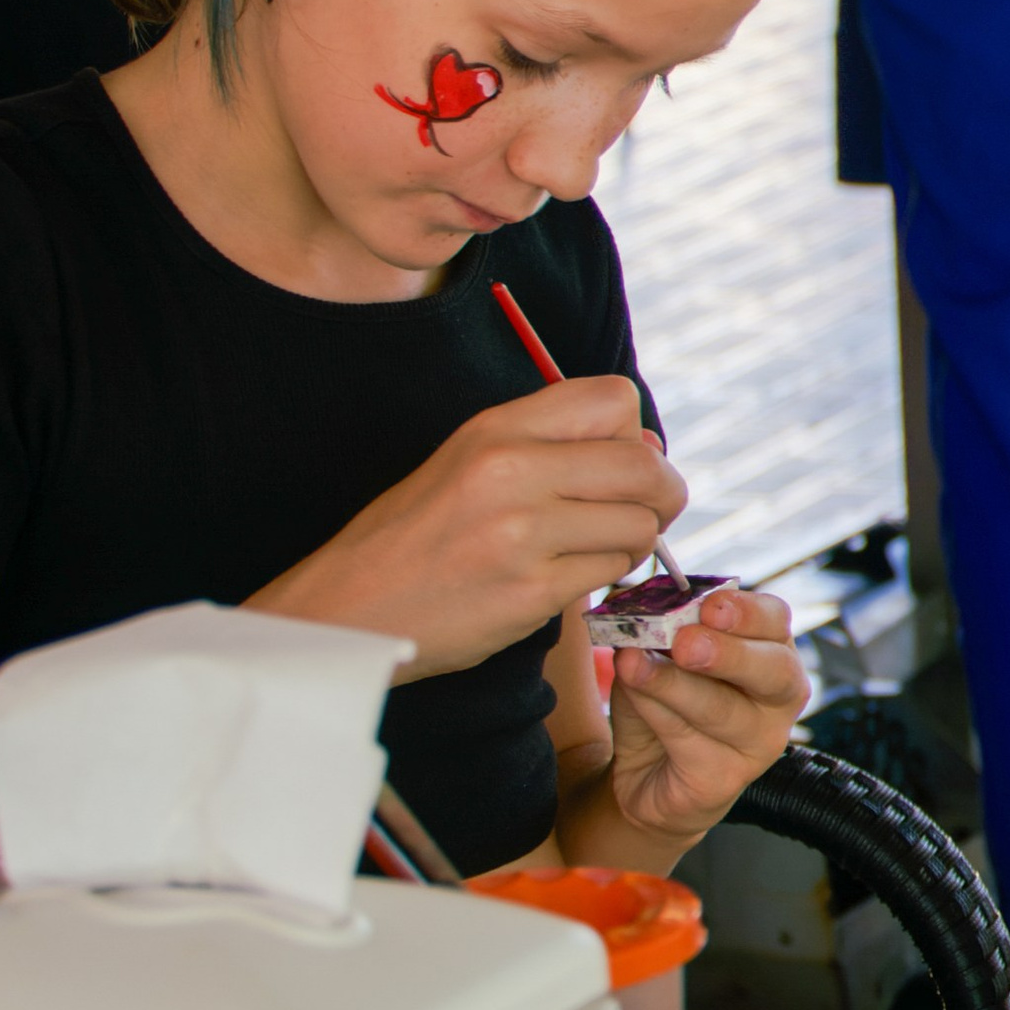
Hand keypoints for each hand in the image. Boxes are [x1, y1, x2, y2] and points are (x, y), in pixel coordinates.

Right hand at [250, 377, 683, 679]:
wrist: (347, 610)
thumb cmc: (417, 535)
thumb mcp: (471, 461)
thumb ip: (554, 445)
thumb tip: (651, 445)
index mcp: (497, 428)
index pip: (614, 399)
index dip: (635, 434)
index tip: (620, 464)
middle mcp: (511, 471)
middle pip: (644, 464)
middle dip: (662, 493)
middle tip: (646, 514)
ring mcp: (521, 533)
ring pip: (637, 524)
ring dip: (633, 541)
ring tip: (596, 549)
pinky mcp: (529, 592)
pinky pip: (609, 573)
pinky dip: (605, 577)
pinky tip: (571, 577)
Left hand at [599, 586, 811, 851]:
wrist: (646, 774)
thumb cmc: (663, 701)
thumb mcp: (653, 653)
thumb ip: (649, 625)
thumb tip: (623, 595)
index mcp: (770, 649)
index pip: (775, 620)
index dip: (747, 611)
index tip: (710, 604)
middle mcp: (778, 697)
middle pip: (773, 670)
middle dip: (728, 653)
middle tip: (686, 642)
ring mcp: (759, 743)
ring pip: (722, 710)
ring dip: (672, 684)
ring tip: (631, 663)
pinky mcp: (725, 780)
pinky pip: (690, 743)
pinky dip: (655, 713)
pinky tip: (632, 694)